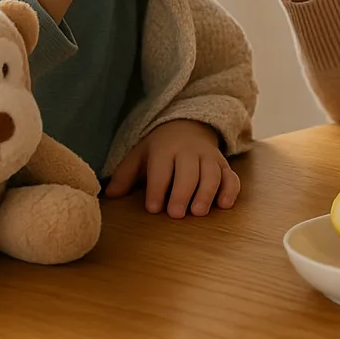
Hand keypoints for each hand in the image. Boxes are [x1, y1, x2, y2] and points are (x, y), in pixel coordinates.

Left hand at [104, 120, 240, 217]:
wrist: (189, 125)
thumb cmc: (160, 148)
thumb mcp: (140, 155)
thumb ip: (125, 175)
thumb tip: (109, 195)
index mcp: (165, 149)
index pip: (161, 168)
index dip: (157, 188)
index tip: (153, 208)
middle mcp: (189, 151)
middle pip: (188, 171)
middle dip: (182, 192)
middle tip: (176, 214)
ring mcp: (209, 157)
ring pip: (212, 173)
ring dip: (207, 192)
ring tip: (198, 212)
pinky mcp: (223, 165)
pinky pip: (231, 176)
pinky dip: (230, 190)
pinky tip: (224, 204)